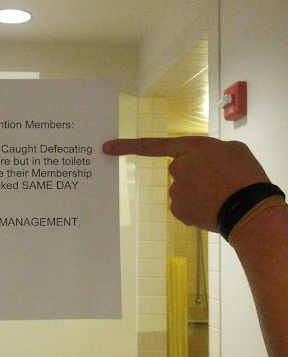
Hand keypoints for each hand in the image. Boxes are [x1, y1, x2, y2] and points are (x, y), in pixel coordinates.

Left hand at [102, 136, 269, 231]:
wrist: (249, 207)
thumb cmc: (245, 175)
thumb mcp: (231, 150)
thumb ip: (208, 152)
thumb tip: (202, 163)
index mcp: (189, 148)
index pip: (151, 145)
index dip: (127, 146)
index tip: (105, 148)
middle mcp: (176, 169)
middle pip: (179, 171)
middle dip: (194, 176)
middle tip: (218, 182)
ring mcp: (174, 191)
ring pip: (182, 190)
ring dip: (197, 192)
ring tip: (219, 195)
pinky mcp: (177, 210)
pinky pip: (184, 206)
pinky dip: (196, 208)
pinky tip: (211, 208)